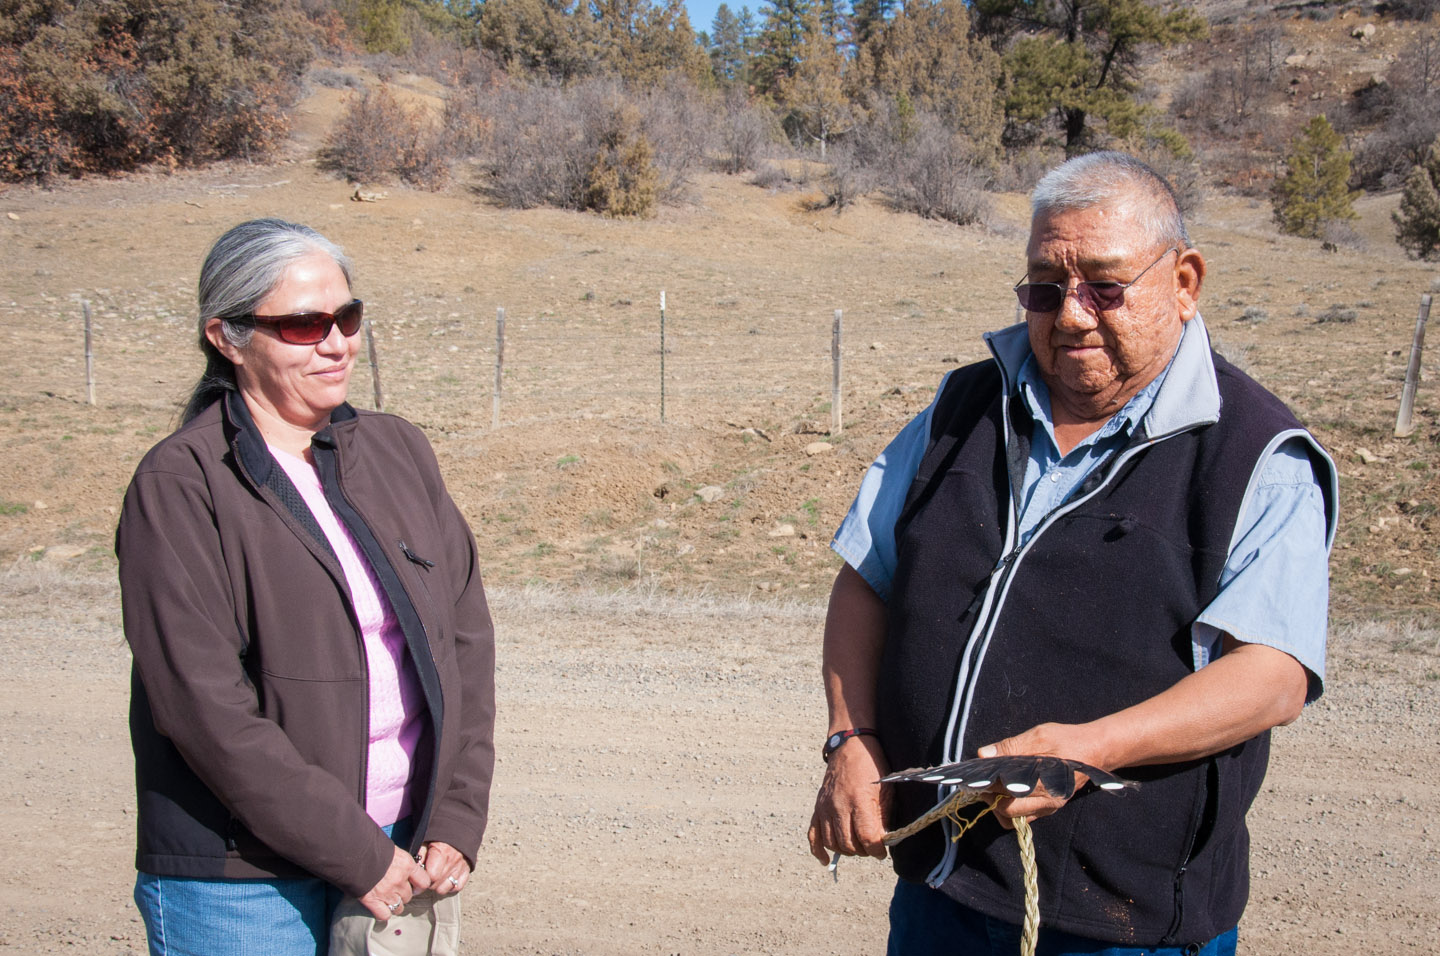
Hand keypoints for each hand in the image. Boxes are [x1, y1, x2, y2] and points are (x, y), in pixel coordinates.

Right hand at [358, 845, 430, 919]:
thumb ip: (403, 863)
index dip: (419, 885)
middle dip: (403, 894)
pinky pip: (384, 915)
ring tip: (387, 899)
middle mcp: (399, 880)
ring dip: (394, 904)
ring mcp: (386, 892)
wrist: (352, 852)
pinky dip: (383, 913)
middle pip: (409, 896)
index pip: (424, 882)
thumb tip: (408, 870)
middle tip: (394, 889)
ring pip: (399, 907)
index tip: (415, 885)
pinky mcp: (372, 901)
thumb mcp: (394, 851)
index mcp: (406, 865)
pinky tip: (380, 907)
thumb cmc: (373, 847)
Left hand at [417, 841, 469, 896]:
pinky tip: (444, 879)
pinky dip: (450, 886)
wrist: (459, 831)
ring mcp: (461, 868)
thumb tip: (412, 866)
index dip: (423, 878)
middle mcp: (453, 862)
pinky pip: (457, 888)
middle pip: (436, 886)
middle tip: (426, 876)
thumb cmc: (440, 838)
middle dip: (428, 883)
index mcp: (442, 853)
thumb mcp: (427, 841)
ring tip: (435, 878)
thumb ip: (419, 853)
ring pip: (444, 890)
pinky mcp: (467, 871)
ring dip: (437, 886)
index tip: (420, 875)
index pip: (431, 876)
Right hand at [807, 735, 891, 863]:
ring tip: (858, 845)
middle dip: (863, 851)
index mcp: (859, 801)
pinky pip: (813, 834)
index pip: (867, 838)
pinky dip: (818, 850)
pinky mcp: (818, 807)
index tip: (883, 852)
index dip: (877, 850)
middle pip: (848, 844)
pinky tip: (826, 859)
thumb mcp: (886, 789)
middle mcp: (839, 806)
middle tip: (872, 846)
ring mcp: (825, 807)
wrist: (850, 745)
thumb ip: (884, 817)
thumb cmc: (873, 766)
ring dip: (847, 850)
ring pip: (832, 842)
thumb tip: (885, 840)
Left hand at [978, 722, 1097, 829]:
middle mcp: (1047, 804)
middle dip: (990, 798)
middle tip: (981, 781)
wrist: (1095, 749)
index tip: (973, 777)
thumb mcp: (1039, 736)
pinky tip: (1005, 787)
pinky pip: (1023, 815)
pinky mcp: (1048, 808)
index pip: (1006, 797)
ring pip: (1013, 818)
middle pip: (1007, 814)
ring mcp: (1048, 809)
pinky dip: (1010, 805)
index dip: (986, 786)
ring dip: (998, 804)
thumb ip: (1012, 746)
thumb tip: (984, 754)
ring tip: (992, 784)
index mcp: (1045, 788)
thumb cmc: (1068, 740)